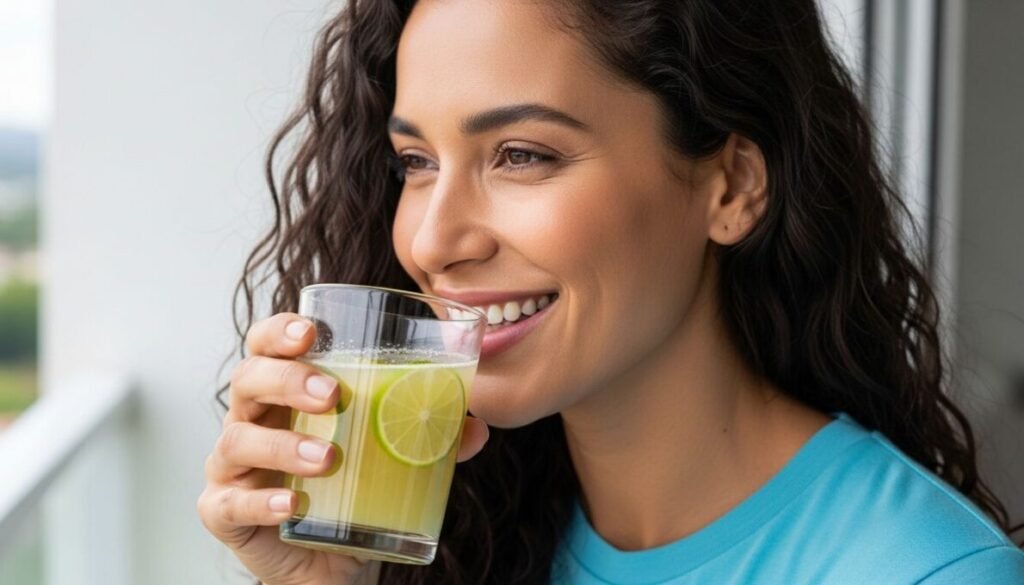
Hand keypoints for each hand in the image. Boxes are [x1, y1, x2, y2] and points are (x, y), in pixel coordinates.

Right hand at [197, 312, 489, 584]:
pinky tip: (291, 503)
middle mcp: (252, 422)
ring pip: (237, 440)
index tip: (311, 331)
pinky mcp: (225, 512)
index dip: (280, 331)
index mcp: (285, 395)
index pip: (267, 346)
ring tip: (328, 458)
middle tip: (333, 394)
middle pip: (248, 380)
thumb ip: (430, 437)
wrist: (332, 562)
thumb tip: (476, 427)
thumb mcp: (392, 456)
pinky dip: (261, 500)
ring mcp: (232, 468)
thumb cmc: (353, 490)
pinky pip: (229, 502)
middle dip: (287, 380)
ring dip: (282, 445)